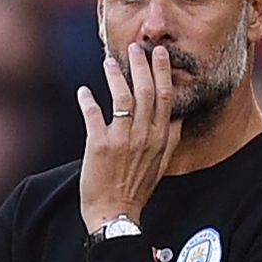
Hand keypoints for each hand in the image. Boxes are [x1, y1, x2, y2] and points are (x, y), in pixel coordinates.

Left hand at [78, 44, 178, 231]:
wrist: (115, 214)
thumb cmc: (136, 189)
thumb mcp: (162, 164)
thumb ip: (170, 139)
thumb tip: (178, 117)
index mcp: (160, 138)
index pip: (165, 96)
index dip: (161, 71)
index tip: (158, 53)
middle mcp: (144, 136)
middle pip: (145, 90)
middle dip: (140, 65)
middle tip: (135, 47)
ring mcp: (121, 140)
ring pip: (121, 97)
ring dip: (114, 76)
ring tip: (108, 62)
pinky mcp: (99, 146)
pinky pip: (93, 114)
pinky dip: (87, 100)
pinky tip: (84, 91)